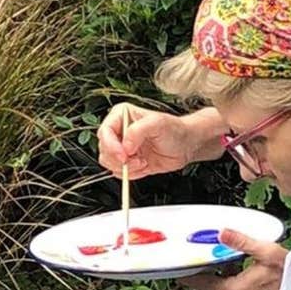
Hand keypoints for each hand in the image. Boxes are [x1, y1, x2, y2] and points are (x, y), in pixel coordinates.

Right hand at [97, 105, 225, 179]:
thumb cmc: (174, 130)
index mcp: (121, 116)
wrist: (186, 145)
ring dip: (126, 167)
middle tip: (136, 159)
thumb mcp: (157, 124)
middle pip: (104, 149)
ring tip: (142, 161)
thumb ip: (138, 131)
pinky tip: (144, 165)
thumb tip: (125, 145)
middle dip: (120, 159)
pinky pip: (119, 172)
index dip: (111, 146)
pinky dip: (131, 173)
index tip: (124, 155)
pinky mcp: (127, 162)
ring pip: (109, 163)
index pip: (105, 132)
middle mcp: (119, 131)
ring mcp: (122, 147)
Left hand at [178, 229, 286, 289]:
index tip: (180, 272)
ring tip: (260, 279)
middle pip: (222, 288)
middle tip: (242, 265)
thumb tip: (221, 232)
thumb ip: (242, 242)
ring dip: (242, 288)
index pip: (202, 283)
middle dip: (228, 276)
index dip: (190, 276)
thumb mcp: (268, 252)